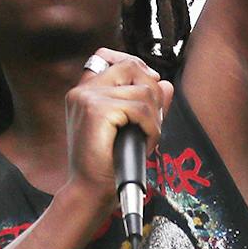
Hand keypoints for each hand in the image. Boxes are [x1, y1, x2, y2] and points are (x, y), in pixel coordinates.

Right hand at [63, 47, 173, 207]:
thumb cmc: (106, 166)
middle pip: (130, 66)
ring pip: (141, 89)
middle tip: (153, 117)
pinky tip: (146, 141)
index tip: (148, 84)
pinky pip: (140, 107)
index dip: (134, 66)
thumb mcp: (129, 129)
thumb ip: (146, 104)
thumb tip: (165, 84)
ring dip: (154, 115)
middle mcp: (82, 90)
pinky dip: (151, 126)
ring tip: (148, 135)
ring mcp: (87, 98)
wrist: (90, 192)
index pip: (107, 56)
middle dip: (151, 88)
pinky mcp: (97, 110)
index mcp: (83, 92)